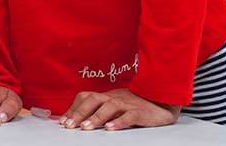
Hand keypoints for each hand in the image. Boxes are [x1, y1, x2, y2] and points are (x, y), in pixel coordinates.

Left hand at [60, 88, 178, 130]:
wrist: (163, 100)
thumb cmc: (136, 104)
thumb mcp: (115, 104)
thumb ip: (99, 109)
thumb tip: (78, 119)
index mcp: (107, 96)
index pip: (86, 97)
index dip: (73, 108)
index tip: (63, 120)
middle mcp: (115, 98)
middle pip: (93, 100)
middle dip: (79, 112)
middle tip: (70, 125)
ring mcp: (128, 104)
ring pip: (109, 107)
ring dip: (95, 117)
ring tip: (85, 128)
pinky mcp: (141, 112)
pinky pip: (129, 116)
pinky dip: (119, 122)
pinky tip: (110, 128)